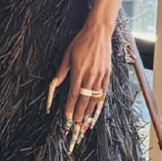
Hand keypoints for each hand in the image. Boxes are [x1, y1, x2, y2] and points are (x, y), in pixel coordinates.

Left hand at [46, 20, 111, 151]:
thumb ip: (61, 71)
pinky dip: (100, 104)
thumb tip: (54, 84)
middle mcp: (90, 77)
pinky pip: (104, 93)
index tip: (66, 119)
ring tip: (85, 125)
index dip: (69, 108)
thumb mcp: (67, 55)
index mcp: (78, 72)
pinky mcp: (107, 75)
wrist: (99, 33)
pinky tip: (97, 111)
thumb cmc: (81, 42)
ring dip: (89, 113)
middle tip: (75, 127)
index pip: (73, 95)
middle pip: (84, 101)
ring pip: (94, 100)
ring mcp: (100, 77)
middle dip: (79, 116)